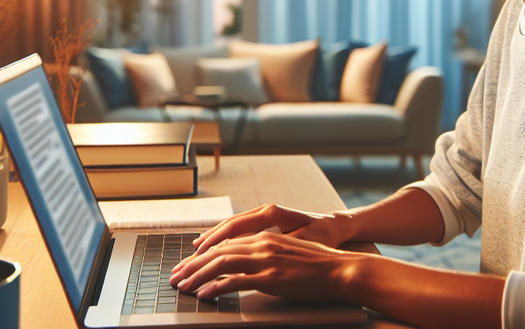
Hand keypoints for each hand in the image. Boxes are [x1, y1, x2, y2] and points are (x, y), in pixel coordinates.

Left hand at [169, 231, 362, 301]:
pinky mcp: (272, 277)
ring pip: (222, 263)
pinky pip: (236, 281)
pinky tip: (204, 295)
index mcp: (266, 237)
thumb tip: (246, 267)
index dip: (203, 255)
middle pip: (218, 251)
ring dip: (197, 275)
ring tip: (182, 286)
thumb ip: (267, 256)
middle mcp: (263, 244)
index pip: (226, 243)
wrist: (342, 270)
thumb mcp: (289, 254)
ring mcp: (267, 260)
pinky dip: (216, 288)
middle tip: (175, 276)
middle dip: (192, 264)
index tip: (187, 265)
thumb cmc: (319, 265)